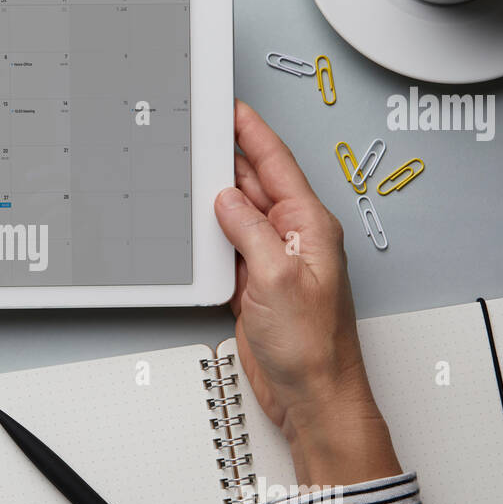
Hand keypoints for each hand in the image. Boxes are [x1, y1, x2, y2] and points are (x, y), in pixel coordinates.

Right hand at [213, 101, 398, 486]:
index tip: (232, 108)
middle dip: (228, 157)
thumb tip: (227, 202)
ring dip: (214, 197)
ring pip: (237, 217)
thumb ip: (250, 233)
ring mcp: (272, 263)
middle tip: (198, 129)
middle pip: (254, 186)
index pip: (277, 166)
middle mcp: (293, 240)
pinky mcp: (253, 287)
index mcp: (310, 227)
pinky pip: (227, 249)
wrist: (312, 395)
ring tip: (188, 169)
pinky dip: (208, 235)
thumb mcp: (277, 278)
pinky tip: (192, 224)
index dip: (253, 134)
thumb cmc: (314, 347)